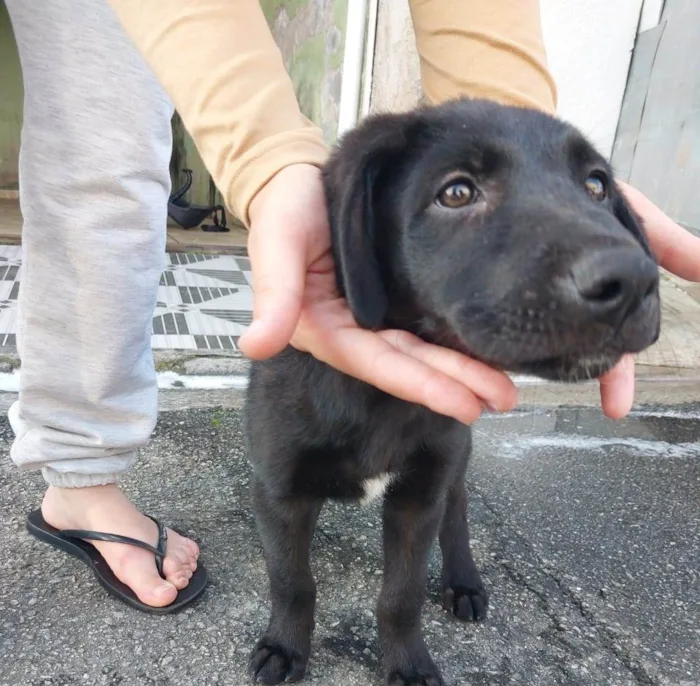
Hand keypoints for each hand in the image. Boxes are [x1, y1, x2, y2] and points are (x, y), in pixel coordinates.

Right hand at [241, 166, 699, 422]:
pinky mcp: (391, 303)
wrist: (299, 181)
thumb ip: (273, 292)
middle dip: (456, 384)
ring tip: (509, 386)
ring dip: (464, 371)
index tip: (465, 402)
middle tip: (505, 398)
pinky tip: (491, 349)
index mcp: (326, 329)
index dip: (422, 386)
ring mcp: (374, 320)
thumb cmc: (286, 209)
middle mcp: (353, 333)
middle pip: (410, 366)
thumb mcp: (278, 241)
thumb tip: (255, 344)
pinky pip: (427, 327)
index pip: (379, 364)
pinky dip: (457, 341)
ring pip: (424, 352)